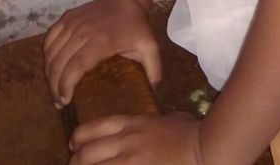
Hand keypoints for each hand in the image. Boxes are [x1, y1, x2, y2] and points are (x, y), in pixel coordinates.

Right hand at [43, 0, 160, 107]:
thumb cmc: (136, 26)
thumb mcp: (150, 47)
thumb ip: (154, 70)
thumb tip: (153, 91)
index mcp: (102, 41)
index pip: (76, 66)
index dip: (66, 85)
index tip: (65, 100)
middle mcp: (84, 31)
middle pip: (59, 62)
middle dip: (54, 86)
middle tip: (59, 101)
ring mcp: (73, 22)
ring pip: (51, 52)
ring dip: (49, 73)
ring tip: (54, 89)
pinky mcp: (67, 17)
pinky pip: (50, 39)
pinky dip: (47, 55)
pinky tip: (51, 68)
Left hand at [68, 112, 202, 164]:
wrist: (205, 149)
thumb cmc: (192, 134)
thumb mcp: (169, 119)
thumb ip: (153, 123)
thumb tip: (155, 126)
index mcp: (133, 124)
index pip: (93, 129)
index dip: (78, 139)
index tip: (74, 145)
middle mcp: (126, 143)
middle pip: (85, 153)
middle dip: (75, 162)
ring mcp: (130, 162)